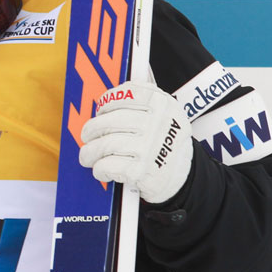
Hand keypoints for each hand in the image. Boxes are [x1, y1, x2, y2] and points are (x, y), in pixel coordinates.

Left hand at [78, 80, 191, 203]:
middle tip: (87, 136)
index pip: (125, 94)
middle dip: (91, 130)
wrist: (184, 176)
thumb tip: (107, 99)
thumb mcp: (165, 112)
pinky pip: (108, 165)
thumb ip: (141, 99)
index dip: (106, 103)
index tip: (100, 112)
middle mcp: (157, 123)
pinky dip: (100, 168)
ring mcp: (149, 147)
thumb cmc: (166, 142)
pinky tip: (101, 169)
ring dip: (90, 152)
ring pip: (105, 144)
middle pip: (110, 121)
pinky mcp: (141, 171)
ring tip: (88, 156)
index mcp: (161, 103)